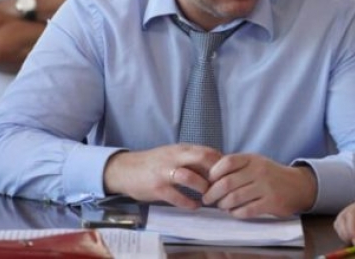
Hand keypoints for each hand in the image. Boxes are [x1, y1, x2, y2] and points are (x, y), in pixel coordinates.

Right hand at [103, 144, 221, 208]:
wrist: (126, 170)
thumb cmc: (155, 164)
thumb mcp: (174, 155)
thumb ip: (193, 160)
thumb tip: (218, 169)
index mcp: (181, 149)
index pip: (208, 151)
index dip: (222, 165)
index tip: (227, 177)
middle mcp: (174, 157)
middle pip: (202, 158)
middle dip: (216, 174)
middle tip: (222, 188)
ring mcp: (165, 172)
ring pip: (189, 176)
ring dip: (203, 188)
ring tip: (208, 198)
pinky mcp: (157, 188)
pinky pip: (176, 196)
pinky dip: (188, 203)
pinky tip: (194, 206)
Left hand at [202, 154, 316, 217]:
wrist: (298, 185)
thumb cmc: (269, 174)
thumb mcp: (255, 163)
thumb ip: (236, 167)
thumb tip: (209, 177)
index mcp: (252, 159)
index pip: (227, 162)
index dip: (213, 173)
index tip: (208, 182)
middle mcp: (259, 171)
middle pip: (227, 182)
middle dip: (212, 193)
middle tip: (207, 199)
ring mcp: (266, 187)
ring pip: (235, 198)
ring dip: (223, 204)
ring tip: (221, 206)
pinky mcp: (272, 203)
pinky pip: (247, 210)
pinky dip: (236, 213)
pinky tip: (234, 212)